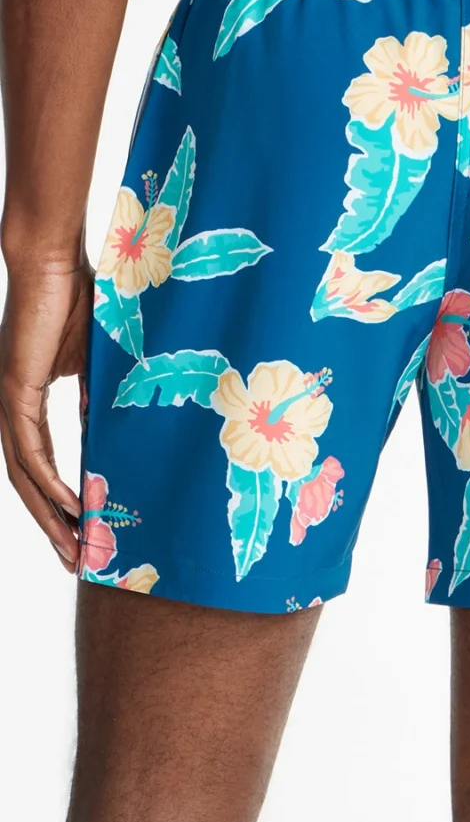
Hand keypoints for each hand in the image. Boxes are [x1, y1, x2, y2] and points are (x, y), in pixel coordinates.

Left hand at [0, 257, 93, 569]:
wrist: (52, 261)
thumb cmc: (76, 300)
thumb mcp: (93, 365)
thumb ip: (94, 400)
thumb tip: (108, 433)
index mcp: (27, 401)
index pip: (39, 464)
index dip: (57, 501)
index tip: (84, 529)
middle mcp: (11, 408)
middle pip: (27, 482)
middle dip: (52, 525)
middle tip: (78, 560)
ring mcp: (9, 401)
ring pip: (23, 474)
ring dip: (49, 515)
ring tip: (77, 547)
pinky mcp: (14, 391)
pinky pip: (30, 449)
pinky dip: (49, 481)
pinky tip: (72, 504)